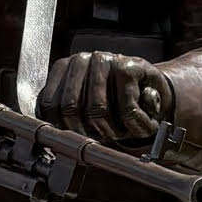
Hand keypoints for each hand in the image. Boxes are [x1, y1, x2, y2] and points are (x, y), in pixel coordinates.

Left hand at [36, 53, 175, 146]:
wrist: (153, 92)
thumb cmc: (116, 106)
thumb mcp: (85, 111)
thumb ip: (63, 118)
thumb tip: (48, 139)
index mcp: (64, 69)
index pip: (48, 104)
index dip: (62, 130)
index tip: (78, 141)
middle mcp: (81, 59)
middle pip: (70, 108)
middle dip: (88, 132)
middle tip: (105, 137)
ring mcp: (105, 59)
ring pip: (97, 110)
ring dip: (112, 130)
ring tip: (123, 130)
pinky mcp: (129, 65)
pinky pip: (126, 108)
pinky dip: (136, 125)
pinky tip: (142, 125)